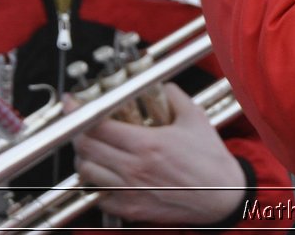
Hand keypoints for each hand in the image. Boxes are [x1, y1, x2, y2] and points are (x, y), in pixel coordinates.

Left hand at [69, 83, 245, 225]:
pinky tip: (106, 174)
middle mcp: (133, 168)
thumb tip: (162, 85)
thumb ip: (174, 97)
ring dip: (85, 158)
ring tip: (94, 150)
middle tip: (82, 125)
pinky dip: (96, 183)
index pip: (98, 126)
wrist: (222, 194)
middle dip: (78, 133)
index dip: (79, 112)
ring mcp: (129, 191)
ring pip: (86, 173)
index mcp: (147, 143)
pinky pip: (99, 196)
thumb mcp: (195, 118)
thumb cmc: (210, 158)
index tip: (73, 103)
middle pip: (86, 148)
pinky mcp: (131, 209)